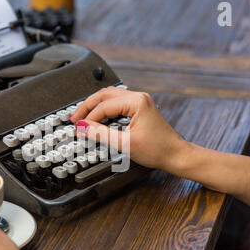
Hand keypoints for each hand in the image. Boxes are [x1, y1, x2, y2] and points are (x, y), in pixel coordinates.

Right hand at [70, 87, 188, 172]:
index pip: (104, 105)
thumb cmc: (158, 150)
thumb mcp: (125, 143)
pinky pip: (117, 102)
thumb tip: (83, 127)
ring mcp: (140, 101)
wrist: (176, 155)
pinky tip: (97, 117)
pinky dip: (104, 109)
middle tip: (74, 118)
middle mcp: (138, 97)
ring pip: (110, 97)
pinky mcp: (139, 108)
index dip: (88, 117)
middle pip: (104, 95)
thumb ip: (101, 134)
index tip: (78, 127)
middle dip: (87, 106)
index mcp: (137, 102)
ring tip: (82, 117)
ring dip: (95, 106)